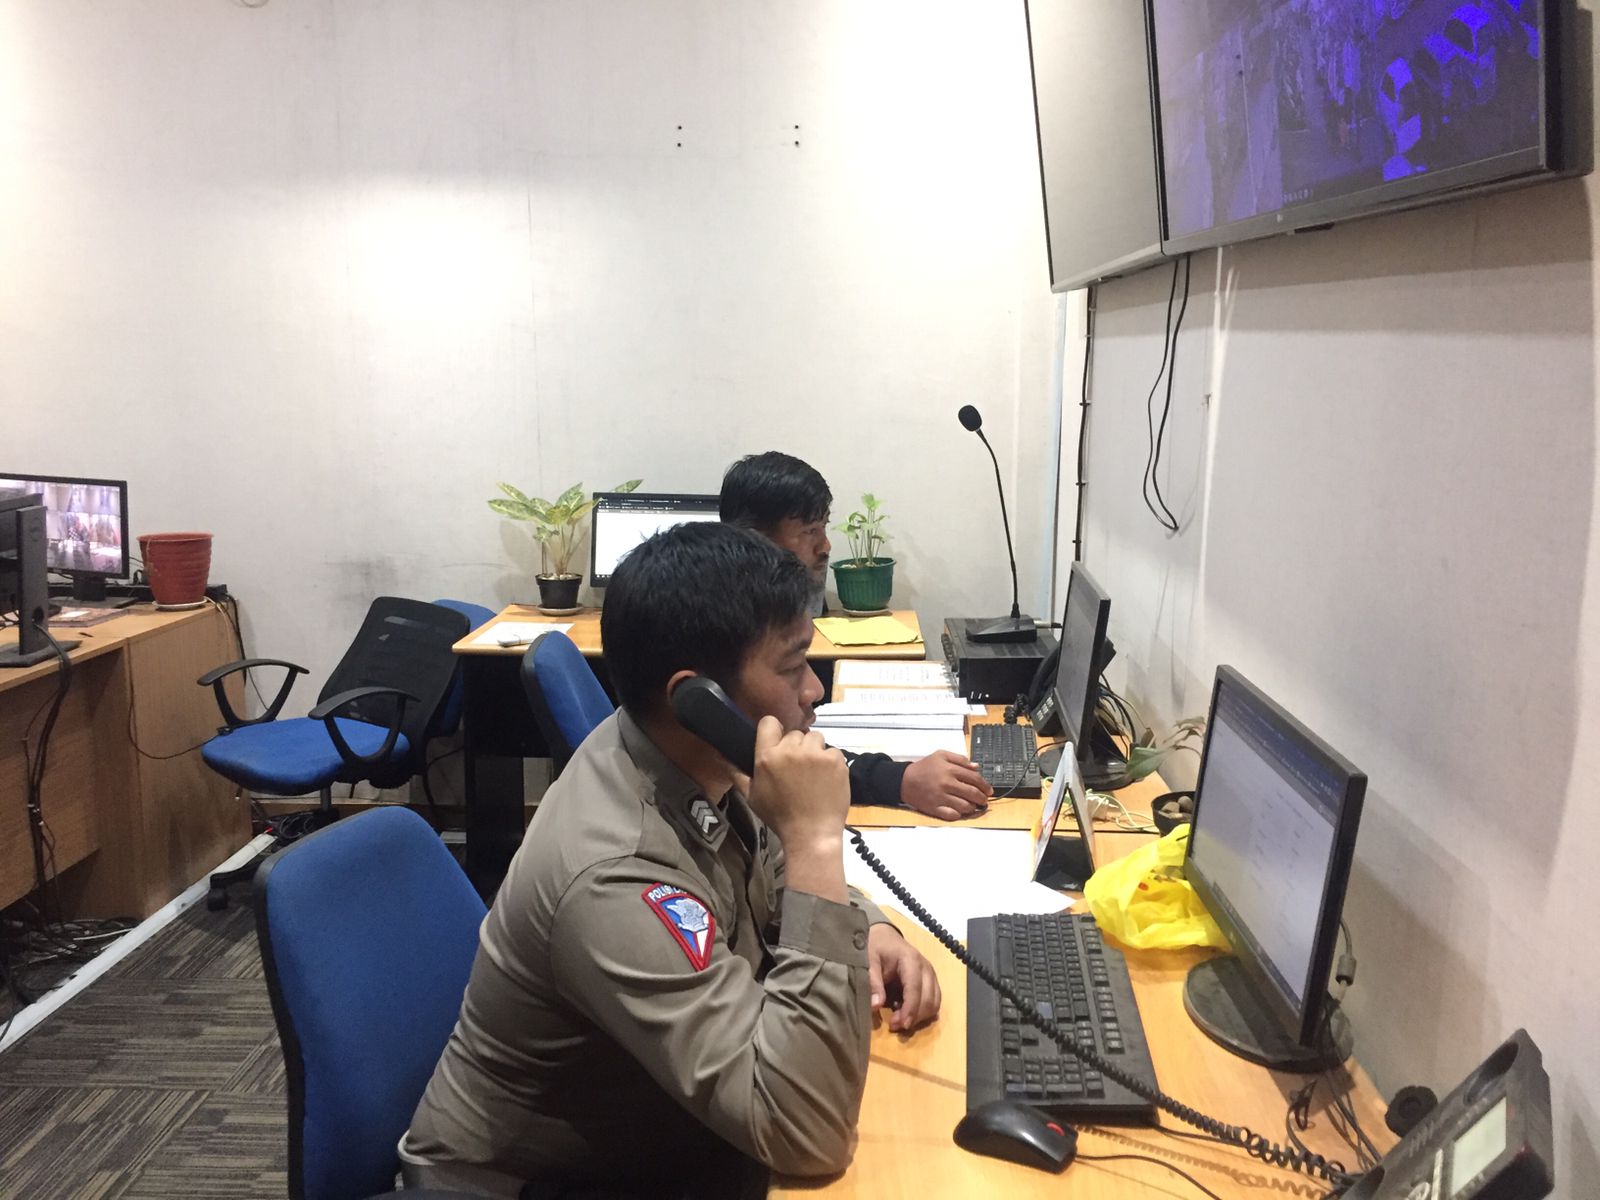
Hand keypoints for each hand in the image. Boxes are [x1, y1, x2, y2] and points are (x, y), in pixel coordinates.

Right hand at [745, 715, 849, 849]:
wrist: (811, 834)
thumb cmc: (779, 817)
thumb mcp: (751, 797)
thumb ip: (736, 772)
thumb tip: (721, 755)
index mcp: (767, 756)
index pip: (769, 722)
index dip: (774, 730)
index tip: (778, 741)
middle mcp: (790, 750)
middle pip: (795, 734)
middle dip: (796, 747)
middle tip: (797, 769)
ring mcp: (815, 754)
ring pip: (815, 738)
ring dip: (814, 751)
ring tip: (813, 773)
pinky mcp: (835, 760)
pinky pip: (833, 751)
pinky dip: (831, 762)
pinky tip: (826, 779)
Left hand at [867, 923, 940, 1031]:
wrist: (884, 936)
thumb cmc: (876, 946)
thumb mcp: (868, 960)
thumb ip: (872, 982)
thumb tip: (876, 1006)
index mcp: (911, 960)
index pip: (915, 988)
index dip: (910, 1009)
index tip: (901, 1025)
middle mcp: (926, 968)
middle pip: (929, 999)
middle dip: (914, 1016)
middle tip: (894, 1025)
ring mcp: (931, 975)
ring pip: (934, 1003)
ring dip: (919, 1017)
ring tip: (899, 1020)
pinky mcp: (931, 982)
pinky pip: (934, 1002)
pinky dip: (923, 1012)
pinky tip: (906, 1012)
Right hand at [900, 750, 992, 819]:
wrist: (904, 780)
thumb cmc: (924, 767)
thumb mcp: (941, 755)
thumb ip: (960, 759)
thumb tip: (976, 766)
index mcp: (950, 769)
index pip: (975, 778)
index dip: (985, 785)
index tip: (989, 790)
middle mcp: (947, 784)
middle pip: (973, 793)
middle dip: (982, 798)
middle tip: (985, 800)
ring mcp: (941, 797)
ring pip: (965, 806)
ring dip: (973, 807)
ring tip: (974, 806)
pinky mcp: (935, 808)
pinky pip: (953, 815)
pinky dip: (960, 814)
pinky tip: (961, 811)